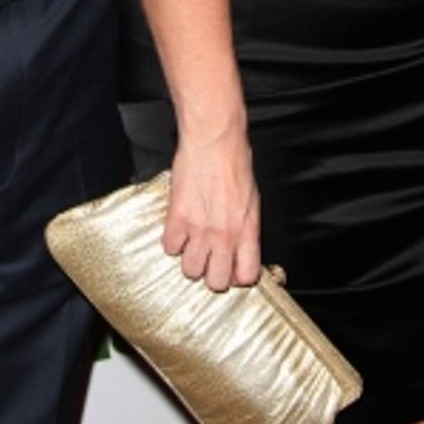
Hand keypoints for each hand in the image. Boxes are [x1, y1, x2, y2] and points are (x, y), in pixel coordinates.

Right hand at [164, 136, 260, 291]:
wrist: (214, 141)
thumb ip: (247, 228)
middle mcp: (225, 235)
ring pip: (190, 270)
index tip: (232, 270)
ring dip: (190, 259)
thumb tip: (242, 248)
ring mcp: (200, 229)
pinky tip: (180, 229)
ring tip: (193, 245)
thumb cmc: (235, 162)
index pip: (246, 276)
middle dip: (212, 274)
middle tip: (210, 260)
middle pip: (216, 282)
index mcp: (248, 230)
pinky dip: (173, 241)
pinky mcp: (178, 219)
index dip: (237, 276)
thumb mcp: (252, 199)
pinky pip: (170, 248)